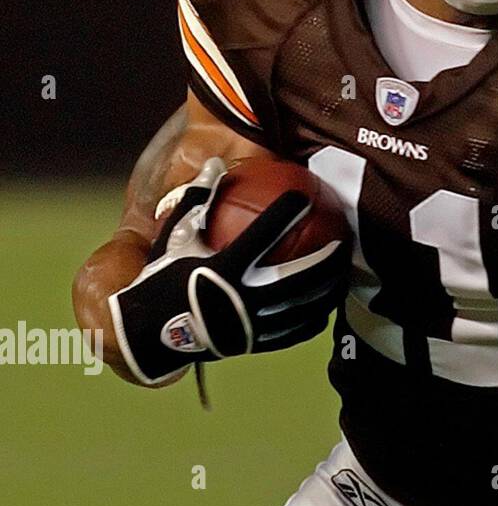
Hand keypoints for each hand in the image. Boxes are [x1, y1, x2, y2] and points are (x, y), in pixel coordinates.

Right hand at [107, 158, 349, 383]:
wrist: (147, 331)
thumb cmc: (161, 276)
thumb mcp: (175, 236)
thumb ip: (196, 201)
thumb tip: (215, 163)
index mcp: (221, 268)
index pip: (261, 236)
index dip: (285, 214)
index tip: (304, 196)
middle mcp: (239, 297)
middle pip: (297, 278)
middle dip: (326, 260)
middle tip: (342, 242)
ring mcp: (249, 324)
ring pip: (300, 308)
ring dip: (327, 290)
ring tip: (343, 273)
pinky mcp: (253, 342)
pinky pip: (291, 332)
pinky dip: (311, 319)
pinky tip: (324, 307)